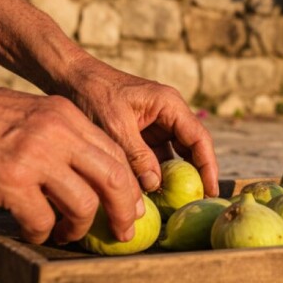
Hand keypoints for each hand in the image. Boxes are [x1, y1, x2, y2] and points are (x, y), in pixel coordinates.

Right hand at [0, 81, 142, 244]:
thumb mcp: (32, 113)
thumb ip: (63, 137)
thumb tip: (89, 176)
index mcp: (66, 115)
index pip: (117, 155)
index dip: (130, 188)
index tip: (130, 209)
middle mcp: (58, 133)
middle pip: (115, 180)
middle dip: (123, 213)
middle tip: (121, 233)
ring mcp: (35, 157)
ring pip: (84, 205)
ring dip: (78, 228)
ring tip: (66, 234)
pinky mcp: (9, 182)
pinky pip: (42, 222)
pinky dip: (41, 234)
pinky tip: (32, 232)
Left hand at [62, 58, 219, 196]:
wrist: (70, 78)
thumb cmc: (93, 94)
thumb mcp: (115, 126)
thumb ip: (137, 155)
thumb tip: (156, 185)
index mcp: (169, 105)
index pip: (199, 138)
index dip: (208, 167)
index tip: (211, 191)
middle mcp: (168, 114)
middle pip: (192, 149)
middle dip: (197, 176)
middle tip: (199, 204)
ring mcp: (156, 125)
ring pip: (175, 156)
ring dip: (176, 178)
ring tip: (178, 204)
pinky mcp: (143, 135)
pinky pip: (156, 158)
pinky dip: (157, 175)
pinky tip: (154, 195)